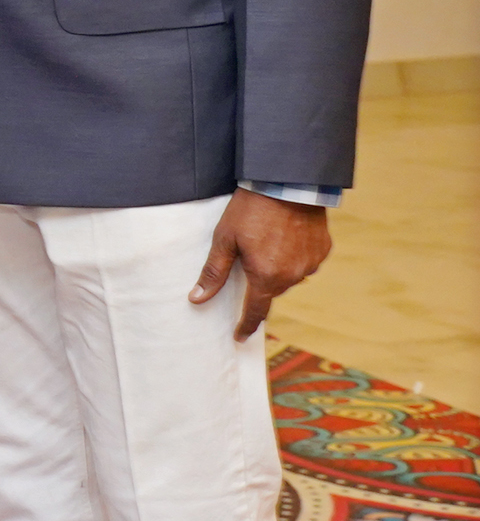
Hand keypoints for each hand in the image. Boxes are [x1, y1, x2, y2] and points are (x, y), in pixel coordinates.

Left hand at [189, 189, 332, 340]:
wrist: (288, 184)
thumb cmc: (250, 210)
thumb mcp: (224, 239)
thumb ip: (213, 272)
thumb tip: (197, 299)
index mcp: (267, 277)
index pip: (256, 311)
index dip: (247, 325)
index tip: (240, 336)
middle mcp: (293, 276)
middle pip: (272, 289)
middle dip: (260, 281)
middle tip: (249, 258)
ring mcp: (311, 264)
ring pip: (289, 276)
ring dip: (277, 267)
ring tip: (267, 241)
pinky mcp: (323, 250)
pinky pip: (305, 261)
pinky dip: (294, 255)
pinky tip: (285, 236)